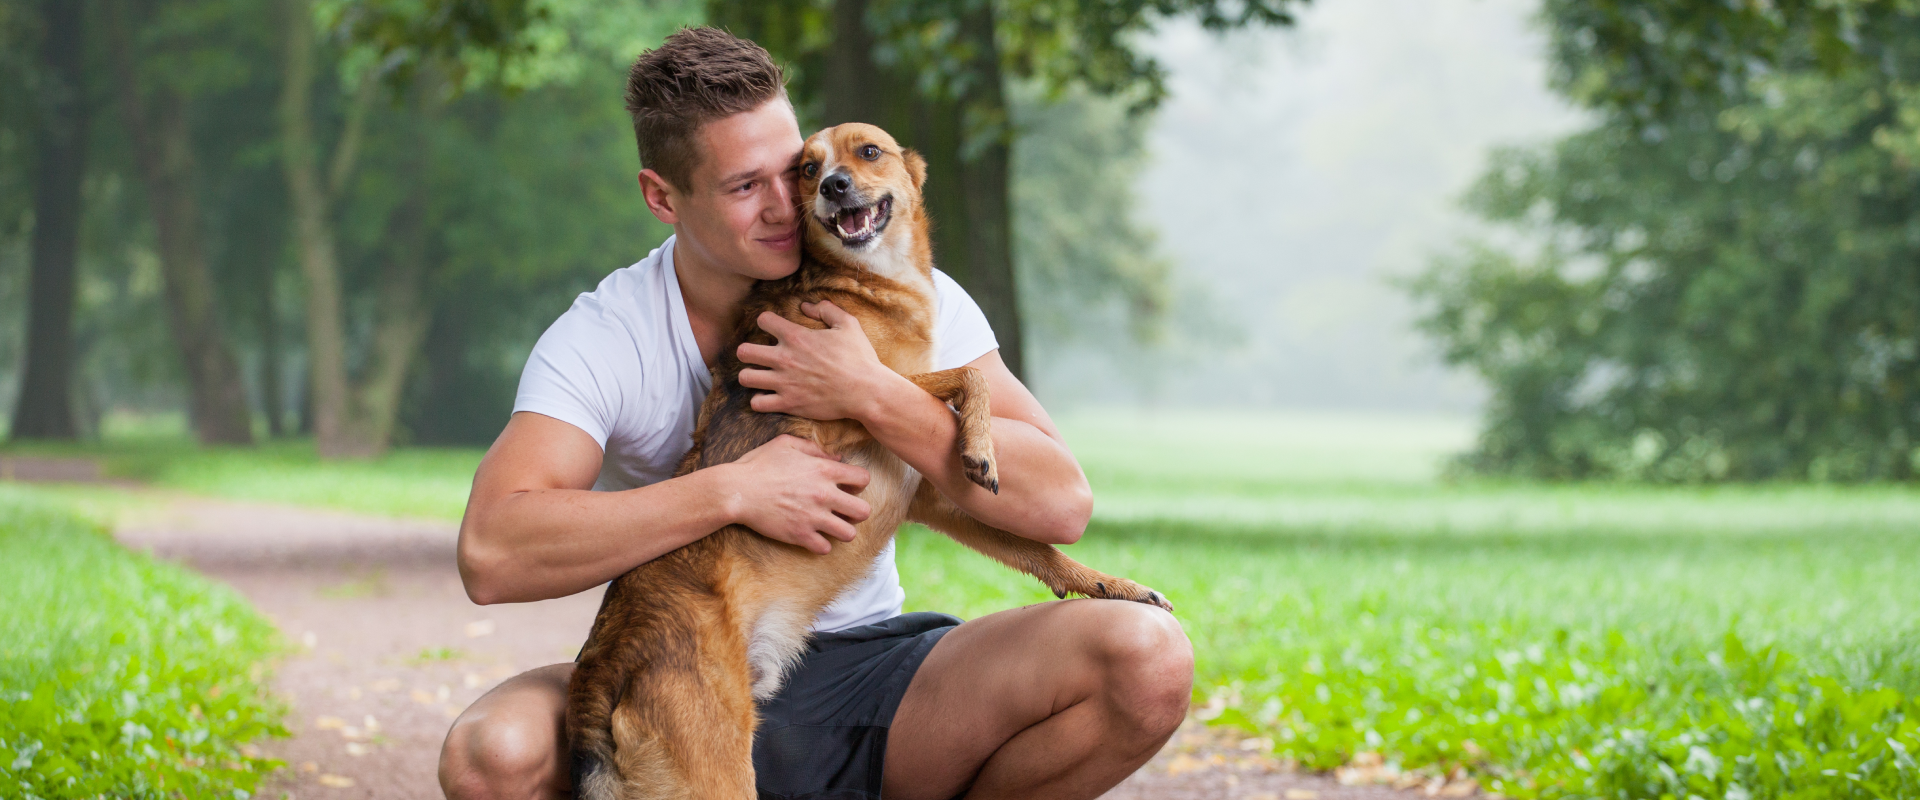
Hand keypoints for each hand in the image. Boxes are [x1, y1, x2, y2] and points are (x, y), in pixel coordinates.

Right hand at [717, 435, 871, 553]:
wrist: (737, 491)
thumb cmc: (759, 464)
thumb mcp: (786, 444)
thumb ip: (814, 448)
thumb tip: (836, 457)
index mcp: (823, 470)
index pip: (863, 479)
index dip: (859, 483)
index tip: (847, 487)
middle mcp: (824, 495)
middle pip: (864, 511)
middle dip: (857, 511)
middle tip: (844, 511)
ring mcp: (813, 517)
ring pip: (849, 534)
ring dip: (842, 530)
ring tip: (830, 526)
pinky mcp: (800, 535)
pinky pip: (825, 548)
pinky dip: (821, 544)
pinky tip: (812, 536)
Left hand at [736, 301, 901, 420]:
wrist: (866, 392)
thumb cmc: (859, 358)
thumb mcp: (848, 325)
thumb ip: (826, 310)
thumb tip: (806, 305)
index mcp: (796, 336)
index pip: (763, 320)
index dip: (767, 322)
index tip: (775, 329)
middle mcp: (784, 358)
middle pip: (743, 351)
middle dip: (748, 352)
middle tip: (759, 356)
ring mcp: (784, 382)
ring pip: (745, 378)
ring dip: (751, 376)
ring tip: (761, 377)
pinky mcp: (788, 403)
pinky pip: (757, 403)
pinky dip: (760, 400)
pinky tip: (770, 397)